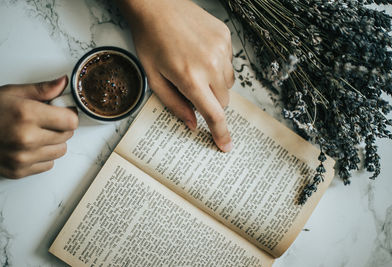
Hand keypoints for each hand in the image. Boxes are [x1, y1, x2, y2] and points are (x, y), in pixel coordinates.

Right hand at [0, 76, 78, 178]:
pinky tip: (29, 146)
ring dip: (53, 142)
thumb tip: (63, 83)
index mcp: (27, 115)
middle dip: (61, 126)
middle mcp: (26, 138)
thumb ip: (42, 90)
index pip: (71, 121)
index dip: (68, 114)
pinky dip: (42, 156)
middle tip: (45, 120)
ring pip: (60, 151)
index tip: (62, 111)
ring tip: (36, 133)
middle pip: (67, 136)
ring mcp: (22, 158)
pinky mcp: (18, 171)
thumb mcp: (12, 93)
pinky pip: (47, 164)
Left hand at [117, 0, 234, 151]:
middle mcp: (210, 64)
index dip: (221, 133)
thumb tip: (192, 124)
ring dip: (216, 84)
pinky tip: (201, 53)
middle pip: (224, 100)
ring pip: (228, 82)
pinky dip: (218, 65)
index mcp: (190, 78)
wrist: (156, 5)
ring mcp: (221, 48)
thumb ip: (174, 104)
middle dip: (211, 102)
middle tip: (193, 90)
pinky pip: (229, 62)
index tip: (225, 145)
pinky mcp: (225, 36)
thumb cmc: (149, 40)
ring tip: (195, 68)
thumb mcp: (154, 78)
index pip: (214, 114)